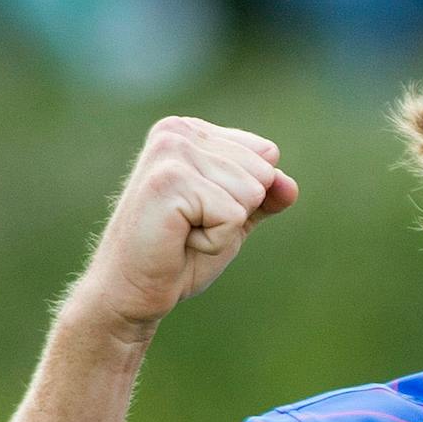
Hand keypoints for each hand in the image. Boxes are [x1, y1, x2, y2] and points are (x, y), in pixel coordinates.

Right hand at [67, 116, 298, 341]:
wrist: (132, 290)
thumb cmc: (180, 253)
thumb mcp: (234, 218)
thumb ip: (266, 196)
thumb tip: (290, 185)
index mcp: (191, 131)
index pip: (266, 154)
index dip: (247, 196)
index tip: (203, 210)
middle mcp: (177, 132)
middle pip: (263, 172)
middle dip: (237, 212)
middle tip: (191, 226)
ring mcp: (170, 153)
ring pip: (251, 192)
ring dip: (225, 227)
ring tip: (184, 232)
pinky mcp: (169, 183)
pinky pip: (233, 216)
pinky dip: (214, 240)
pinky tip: (179, 240)